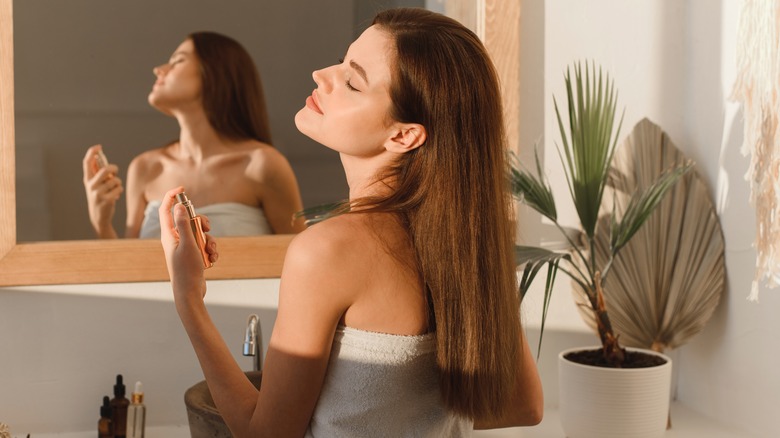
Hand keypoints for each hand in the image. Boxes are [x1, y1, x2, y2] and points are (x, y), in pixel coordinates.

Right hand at [82, 145, 122, 237]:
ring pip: (115, 180)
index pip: (87, 163)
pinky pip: (119, 188)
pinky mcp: (106, 200)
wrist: (98, 217)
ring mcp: (98, 193)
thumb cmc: (99, 197)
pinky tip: (115, 196)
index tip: (98, 146)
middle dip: (114, 168)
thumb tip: (99, 157)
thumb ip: (97, 172)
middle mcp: (91, 185)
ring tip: (113, 190)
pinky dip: (119, 191)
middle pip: (105, 169)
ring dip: (117, 183)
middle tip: (115, 171)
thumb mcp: (95, 185)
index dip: (92, 153)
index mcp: (87, 179)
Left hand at [159, 187, 218, 304]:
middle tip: (207, 228)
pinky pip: (204, 245)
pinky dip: (211, 250)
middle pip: (188, 220)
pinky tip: (212, 259)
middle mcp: (175, 239)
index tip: (182, 189)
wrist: (190, 293)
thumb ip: (184, 224)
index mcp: (168, 235)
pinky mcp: (193, 255)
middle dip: (201, 223)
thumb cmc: (186, 271)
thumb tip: (179, 206)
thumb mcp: (188, 245)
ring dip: (210, 240)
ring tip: (211, 252)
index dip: (171, 197)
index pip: (166, 210)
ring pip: (200, 234)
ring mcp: (184, 247)